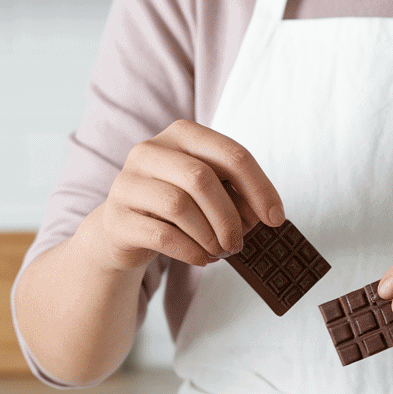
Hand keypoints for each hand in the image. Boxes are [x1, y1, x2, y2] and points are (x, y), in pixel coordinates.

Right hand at [83, 120, 285, 271]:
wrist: (122, 231)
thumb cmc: (177, 209)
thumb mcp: (209, 193)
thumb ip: (236, 194)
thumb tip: (264, 214)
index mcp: (181, 134)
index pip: (230, 153)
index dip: (259, 187)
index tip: (275, 218)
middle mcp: (150, 150)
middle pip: (201, 178)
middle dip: (229, 216)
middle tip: (239, 243)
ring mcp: (127, 182)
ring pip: (179, 206)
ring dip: (209, 236)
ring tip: (219, 251)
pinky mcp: (116, 218)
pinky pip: (161, 235)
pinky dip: (190, 251)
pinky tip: (201, 258)